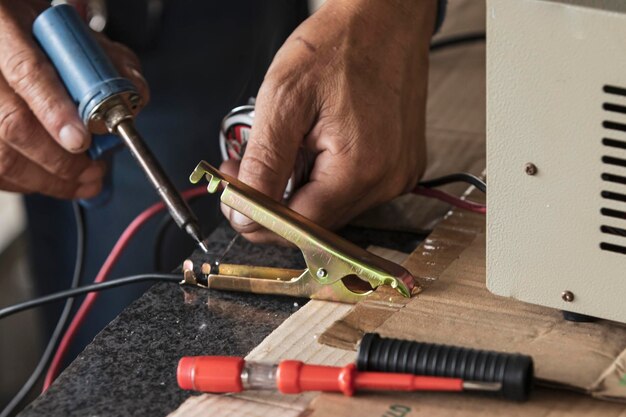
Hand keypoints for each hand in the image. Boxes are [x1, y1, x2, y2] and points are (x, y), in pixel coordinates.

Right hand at [0, 0, 148, 198]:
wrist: (10, 33)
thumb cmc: (43, 36)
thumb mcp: (79, 34)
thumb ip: (111, 61)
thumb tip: (135, 94)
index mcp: (8, 28)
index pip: (28, 72)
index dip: (55, 111)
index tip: (81, 140)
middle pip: (12, 123)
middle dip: (60, 160)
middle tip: (94, 171)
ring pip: (2, 155)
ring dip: (48, 180)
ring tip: (84, 182)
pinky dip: (29, 183)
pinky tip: (54, 181)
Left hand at [221, 0, 435, 242]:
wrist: (385, 20)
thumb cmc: (341, 47)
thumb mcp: (284, 101)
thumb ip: (263, 165)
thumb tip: (244, 214)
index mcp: (361, 168)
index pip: (299, 226)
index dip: (257, 217)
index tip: (233, 195)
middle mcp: (386, 180)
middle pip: (315, 222)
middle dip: (273, 203)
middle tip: (246, 168)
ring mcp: (397, 177)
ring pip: (329, 210)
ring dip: (296, 192)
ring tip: (283, 150)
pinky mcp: (399, 169)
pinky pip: (350, 193)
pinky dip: (321, 181)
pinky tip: (312, 150)